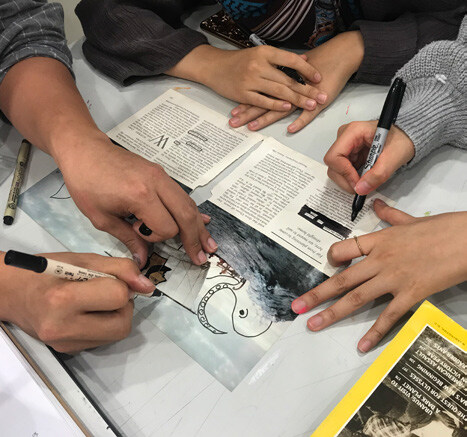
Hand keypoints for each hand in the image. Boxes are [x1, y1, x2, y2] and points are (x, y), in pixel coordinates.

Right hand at [0, 252, 155, 352]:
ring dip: (116, 315)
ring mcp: (65, 344)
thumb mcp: (82, 260)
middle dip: (123, 304)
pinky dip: (104, 324)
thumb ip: (119, 268)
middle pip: (122, 324)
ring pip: (117, 334)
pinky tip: (88, 312)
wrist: (10, 293)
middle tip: (107, 291)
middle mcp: (63, 328)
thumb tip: (148, 285)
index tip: (106, 278)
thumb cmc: (43, 271)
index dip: (120, 284)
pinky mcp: (68, 351)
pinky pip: (103, 340)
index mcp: (63, 299)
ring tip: (97, 301)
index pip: (118, 296)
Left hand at [54, 133, 216, 267]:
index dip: (156, 237)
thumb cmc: (86, 184)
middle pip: (186, 215)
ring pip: (189, 205)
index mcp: (141, 196)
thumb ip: (127, 239)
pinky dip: (192, 211)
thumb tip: (142, 259)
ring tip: (209, 245)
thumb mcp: (102, 217)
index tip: (137, 232)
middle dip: (194, 239)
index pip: (166, 227)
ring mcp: (162, 176)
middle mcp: (157, 184)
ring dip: (199, 226)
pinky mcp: (161, 173)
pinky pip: (182, 195)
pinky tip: (203, 221)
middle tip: (201, 258)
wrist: (85, 150)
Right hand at [167, 44, 322, 110]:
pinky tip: (288, 108)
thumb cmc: (238, 61)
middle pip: (288, 79)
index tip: (319, 78)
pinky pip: (263, 101)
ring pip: (279, 91)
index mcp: (265, 53)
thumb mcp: (260, 54)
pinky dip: (276, 105)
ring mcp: (250, 80)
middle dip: (307, 90)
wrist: (214, 67)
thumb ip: (281, 58)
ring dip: (297, 99)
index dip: (307, 69)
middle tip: (322, 97)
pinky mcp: (243, 93)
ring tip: (311, 105)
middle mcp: (259, 65)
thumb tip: (304, 59)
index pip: (291, 61)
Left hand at [229, 31, 363, 131]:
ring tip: (251, 127)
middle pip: (264, 103)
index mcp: (281, 82)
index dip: (246, 103)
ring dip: (265, 119)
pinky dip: (299, 121)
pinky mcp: (317, 102)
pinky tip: (290, 130)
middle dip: (248, 114)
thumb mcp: (295, 72)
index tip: (232, 112)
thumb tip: (267, 85)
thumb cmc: (316, 64)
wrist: (338, 55)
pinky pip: (308, 114)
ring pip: (281, 109)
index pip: (260, 94)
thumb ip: (282, 80)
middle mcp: (288, 89)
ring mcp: (302, 97)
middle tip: (233, 123)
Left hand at [291, 201, 466, 351]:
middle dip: (317, 294)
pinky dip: (374, 332)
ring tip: (313, 324)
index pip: (344, 249)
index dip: (332, 258)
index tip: (327, 264)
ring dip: (332, 313)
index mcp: (378, 240)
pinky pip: (388, 316)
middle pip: (342, 279)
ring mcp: (393, 279)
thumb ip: (390, 214)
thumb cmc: (442, 228)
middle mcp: (379, 260)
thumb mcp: (411, 219)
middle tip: (297, 307)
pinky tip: (362, 345)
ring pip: (357, 298)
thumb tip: (376, 204)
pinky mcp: (411, 295)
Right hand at [324, 121, 414, 194]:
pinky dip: (352, 178)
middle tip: (362, 186)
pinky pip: (343, 171)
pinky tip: (365, 176)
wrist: (406, 138)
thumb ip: (377, 175)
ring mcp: (345, 146)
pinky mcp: (348, 154)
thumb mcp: (393, 158)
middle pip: (333, 165)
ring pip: (336, 170)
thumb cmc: (401, 140)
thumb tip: (360, 189)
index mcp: (353, 131)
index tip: (357, 183)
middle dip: (346, 179)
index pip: (334, 156)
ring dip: (349, 180)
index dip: (344, 173)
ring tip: (367, 179)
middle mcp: (344, 137)